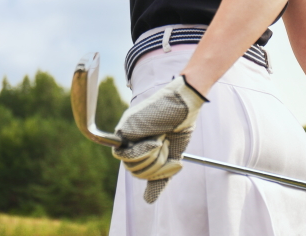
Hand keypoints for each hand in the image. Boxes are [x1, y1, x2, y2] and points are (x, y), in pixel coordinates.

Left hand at [112, 75, 207, 202]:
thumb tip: (148, 201)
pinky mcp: (123, 129)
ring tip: (161, 139)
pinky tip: (154, 139)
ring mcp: (126, 135)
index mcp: (141, 148)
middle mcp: (131, 142)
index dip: (158, 172)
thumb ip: (159, 177)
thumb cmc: (179, 126)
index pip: (141, 173)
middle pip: (135, 172)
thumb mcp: (172, 156)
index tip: (175, 160)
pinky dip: (143, 151)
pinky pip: (126, 155)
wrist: (183, 105)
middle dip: (156, 165)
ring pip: (131, 166)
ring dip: (151, 157)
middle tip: (166, 145)